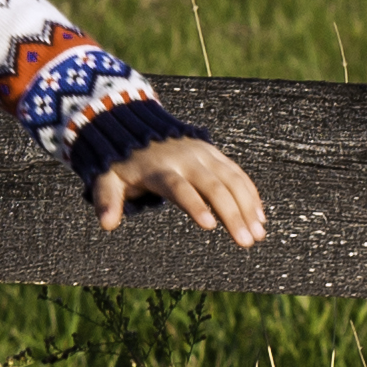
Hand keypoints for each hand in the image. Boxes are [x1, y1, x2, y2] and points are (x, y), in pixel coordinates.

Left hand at [94, 133, 267, 247]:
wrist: (133, 123)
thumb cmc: (120, 161)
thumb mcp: (107, 178)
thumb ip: (107, 200)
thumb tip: (106, 224)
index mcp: (158, 169)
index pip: (179, 188)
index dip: (194, 205)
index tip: (210, 226)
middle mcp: (185, 159)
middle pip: (214, 187)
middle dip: (232, 214)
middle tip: (246, 243)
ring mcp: (202, 154)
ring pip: (232, 180)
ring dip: (248, 207)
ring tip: (258, 235)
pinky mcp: (213, 153)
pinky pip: (237, 174)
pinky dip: (250, 194)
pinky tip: (259, 218)